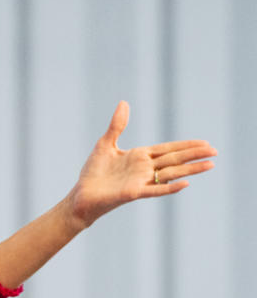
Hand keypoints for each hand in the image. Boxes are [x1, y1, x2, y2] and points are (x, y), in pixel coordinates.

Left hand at [66, 101, 215, 228]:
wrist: (82, 195)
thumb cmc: (93, 172)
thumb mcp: (105, 144)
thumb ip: (117, 125)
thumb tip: (124, 102)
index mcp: (140, 157)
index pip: (168, 150)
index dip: (186, 146)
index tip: (204, 143)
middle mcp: (144, 169)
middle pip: (174, 160)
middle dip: (194, 155)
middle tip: (215, 151)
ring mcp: (141, 181)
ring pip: (171, 174)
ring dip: (190, 170)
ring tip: (210, 165)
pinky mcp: (133, 193)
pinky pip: (155, 190)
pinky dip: (169, 187)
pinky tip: (185, 184)